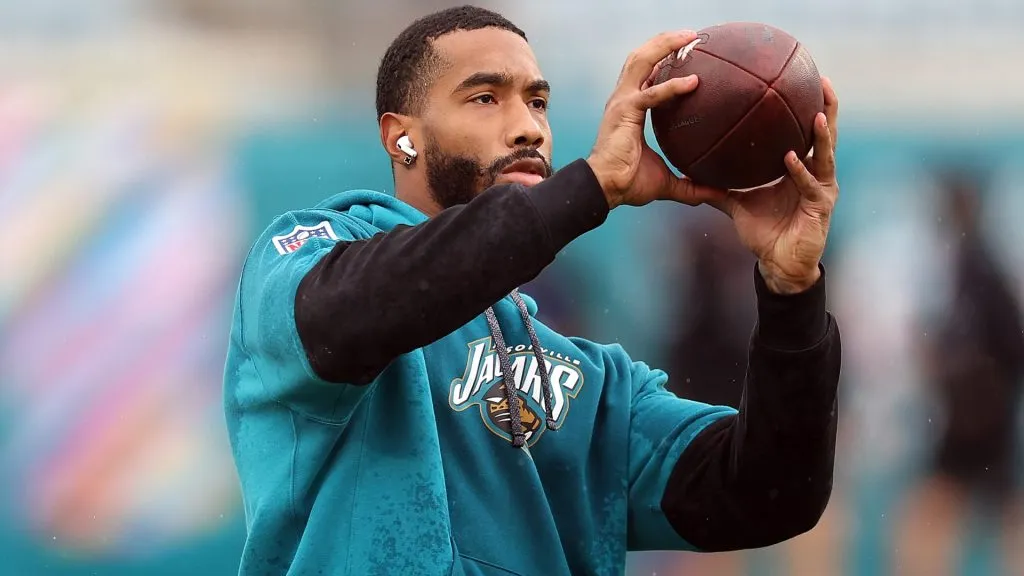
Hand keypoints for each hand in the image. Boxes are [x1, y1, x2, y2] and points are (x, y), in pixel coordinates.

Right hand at [586, 31, 723, 209]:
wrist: (606, 189)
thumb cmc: (628, 183)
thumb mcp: (667, 182)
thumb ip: (692, 186)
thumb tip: (719, 196)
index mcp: (630, 108)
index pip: (646, 74)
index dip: (663, 59)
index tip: (686, 52)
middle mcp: (624, 99)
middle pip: (642, 58)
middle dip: (664, 42)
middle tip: (692, 35)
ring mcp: (622, 102)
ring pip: (641, 61)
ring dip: (665, 46)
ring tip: (689, 37)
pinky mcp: (624, 111)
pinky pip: (651, 93)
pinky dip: (672, 86)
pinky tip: (694, 81)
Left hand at [695, 78, 840, 293]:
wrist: (778, 265)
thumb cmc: (764, 233)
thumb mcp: (736, 204)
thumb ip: (717, 185)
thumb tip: (688, 172)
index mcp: (800, 168)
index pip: (806, 131)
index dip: (807, 106)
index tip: (802, 78)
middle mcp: (816, 174)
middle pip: (825, 134)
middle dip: (826, 107)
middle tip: (819, 80)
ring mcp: (822, 189)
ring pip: (825, 156)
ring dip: (821, 135)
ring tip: (815, 114)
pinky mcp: (821, 207)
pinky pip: (809, 185)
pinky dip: (799, 172)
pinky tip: (790, 157)